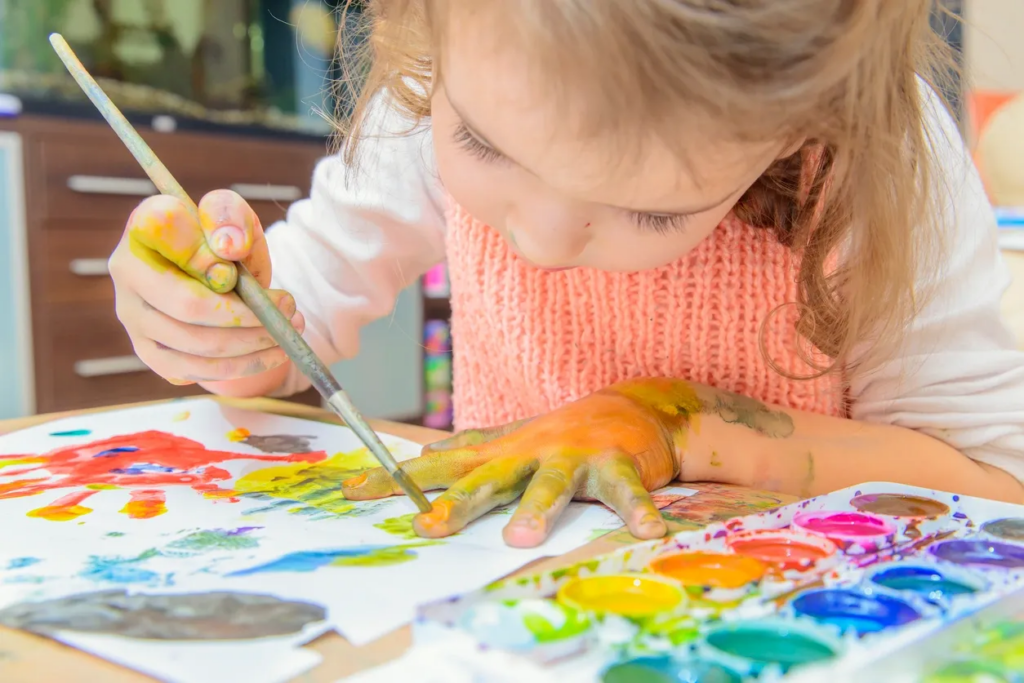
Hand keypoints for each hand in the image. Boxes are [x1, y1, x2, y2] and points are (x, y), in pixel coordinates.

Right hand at [108, 190, 301, 389]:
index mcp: (143, 227)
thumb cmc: (222, 240)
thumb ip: (230, 216)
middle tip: (289, 309)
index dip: (210, 256)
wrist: (214, 273)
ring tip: (288, 330)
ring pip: (198, 346)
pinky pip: (199, 371)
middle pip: (189, 307)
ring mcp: (134, 318)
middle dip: (249, 314)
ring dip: (254, 342)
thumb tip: (228, 249)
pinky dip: (244, 365)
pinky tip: (273, 351)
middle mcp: (127, 274)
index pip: (168, 238)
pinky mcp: (151, 353)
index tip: (243, 268)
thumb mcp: (233, 215)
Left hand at [342, 382, 686, 547]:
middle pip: (488, 479)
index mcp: (500, 453)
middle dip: (458, 503)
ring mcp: (573, 456)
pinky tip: (647, 529)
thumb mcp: (509, 441)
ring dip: (537, 509)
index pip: (439, 465)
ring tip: (521, 537)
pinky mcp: (617, 463)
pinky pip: (626, 489)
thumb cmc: (559, 434)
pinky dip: (636, 509)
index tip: (352, 492)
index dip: (396, 479)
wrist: (629, 408)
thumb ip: (468, 449)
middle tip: (429, 527)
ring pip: (552, 484)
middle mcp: (530, 453)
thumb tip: (420, 454)